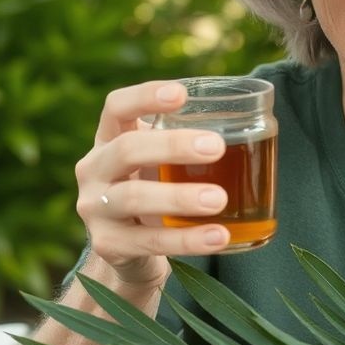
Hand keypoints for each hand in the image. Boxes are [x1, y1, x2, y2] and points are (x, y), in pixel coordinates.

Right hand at [74, 80, 230, 284]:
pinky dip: (187, 239)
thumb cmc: (153, 191)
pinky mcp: (107, 244)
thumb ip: (184, 142)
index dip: (145, 96)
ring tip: (219, 199)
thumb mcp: (158, 163)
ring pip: (135, 197)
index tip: (182, 94)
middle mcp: (94, 169)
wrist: (128, 250)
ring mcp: (95, 209)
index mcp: (108, 139)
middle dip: (173, 146)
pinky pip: (149, 241)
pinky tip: (218, 236)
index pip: (116, 107)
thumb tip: (250, 121)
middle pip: (127, 149)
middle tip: (216, 147)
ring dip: (180, 197)